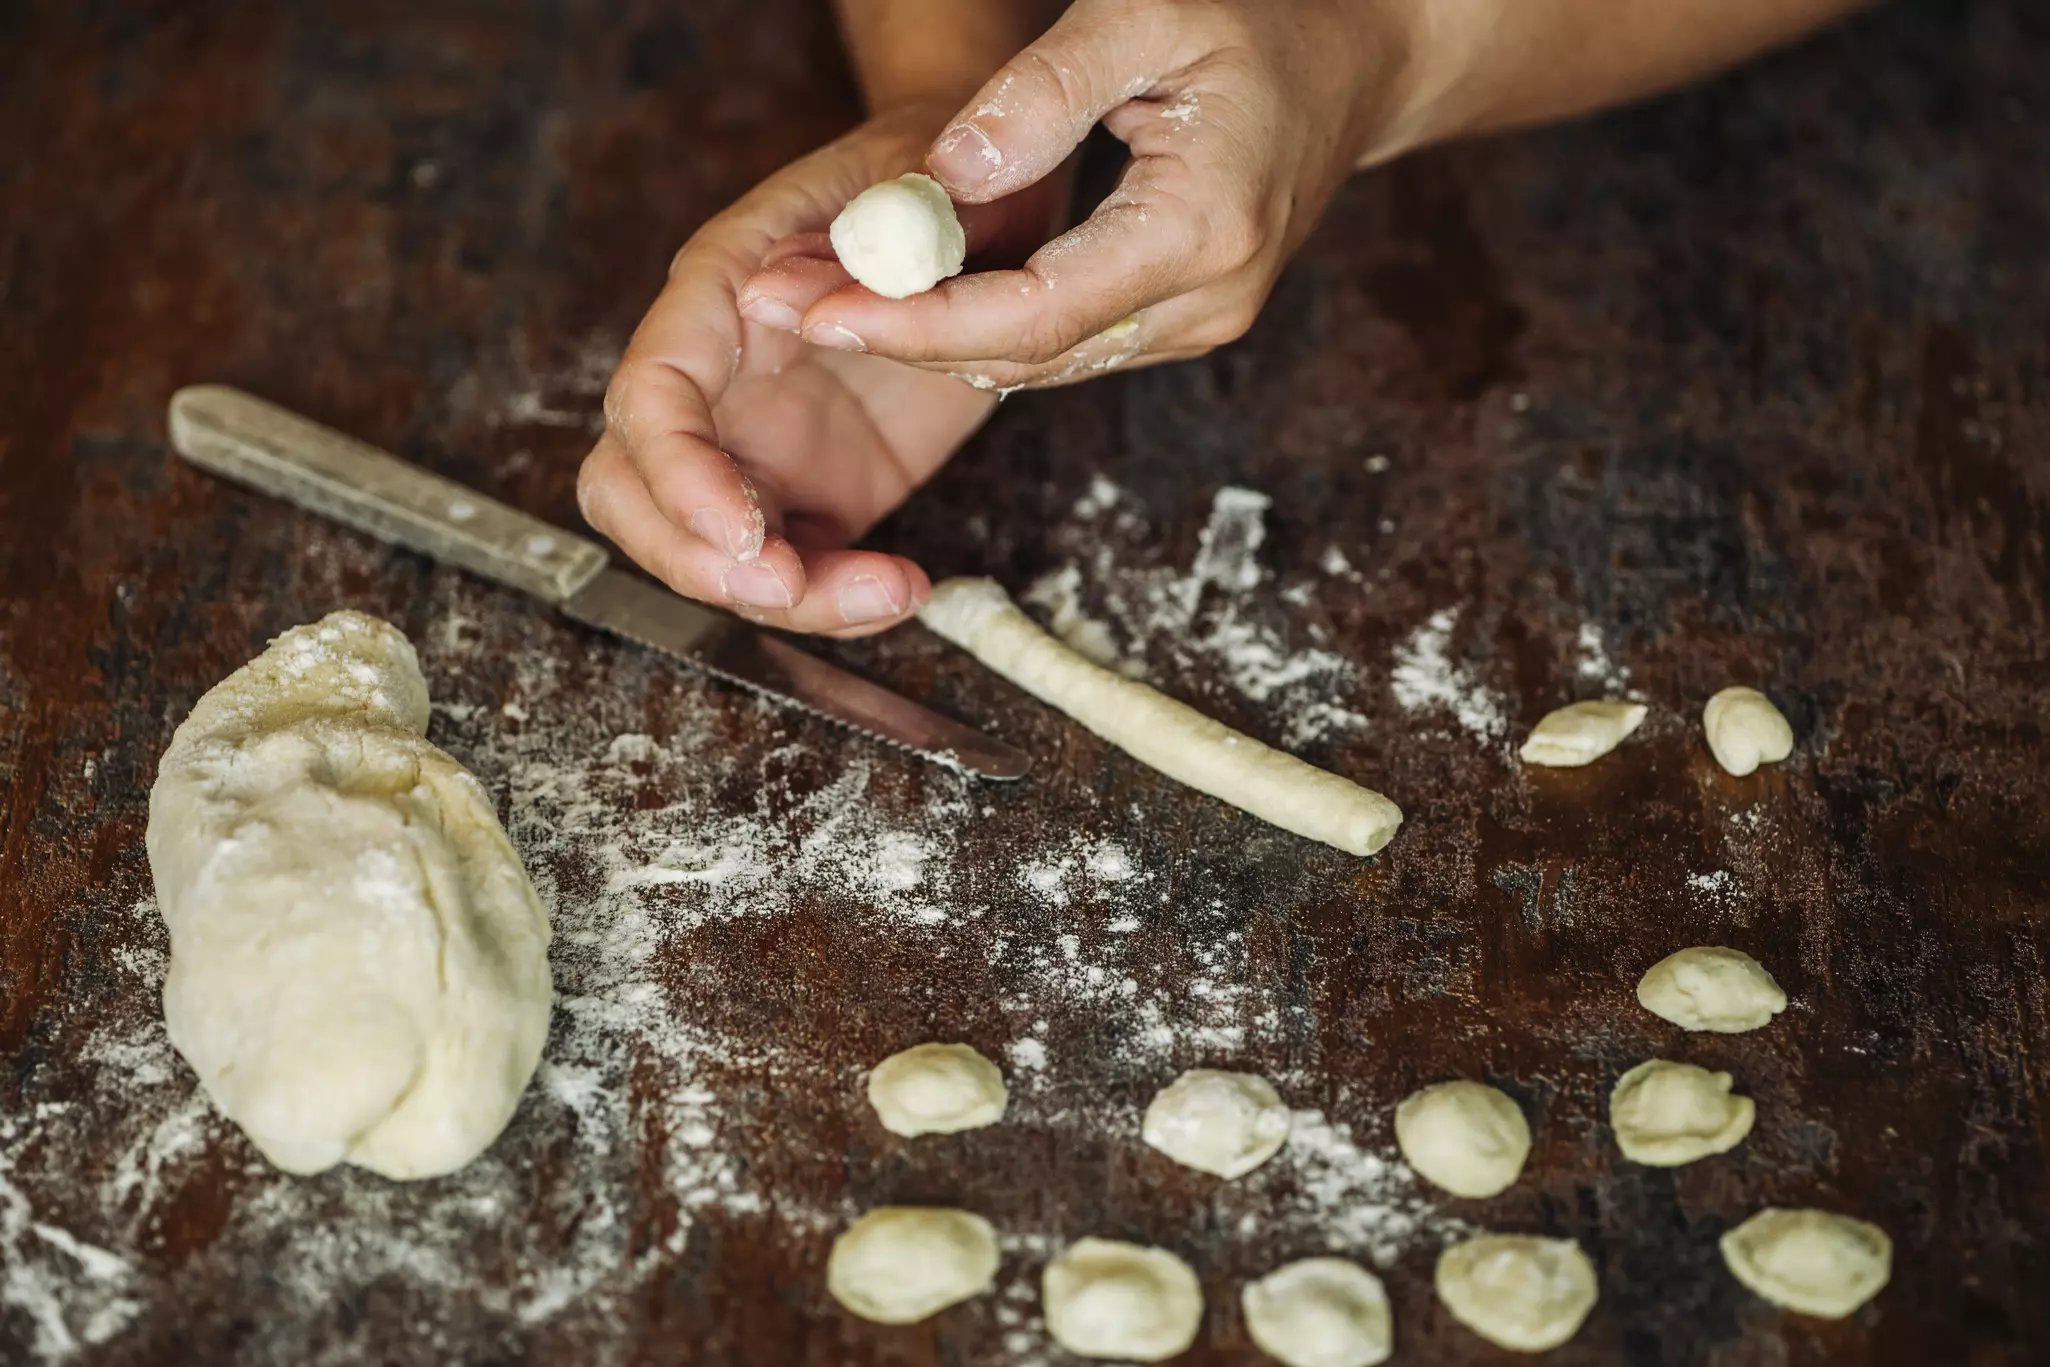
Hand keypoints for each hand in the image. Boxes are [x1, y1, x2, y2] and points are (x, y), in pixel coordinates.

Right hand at [577, 103, 1066, 635]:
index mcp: (719, 296)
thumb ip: (857, 241)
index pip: (650, 395)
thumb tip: (780, 295)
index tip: (743, 529)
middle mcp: (719, 380)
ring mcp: (760, 445)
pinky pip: (797, 571)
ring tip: (889, 591)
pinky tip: (906, 588)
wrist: (985, 213)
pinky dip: (838, 603)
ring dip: (783, 600)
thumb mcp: (914, 188)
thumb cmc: (937, 182)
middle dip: (696, 558)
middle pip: (636, 492)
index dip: (678, 472)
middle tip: (790, 587)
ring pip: (712, 551)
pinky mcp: (817, 492)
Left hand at [739, 0, 1419, 390]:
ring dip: (931, 342)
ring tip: (823, 306)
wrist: (1356, 58)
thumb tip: (938, 181)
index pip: (1035, 312)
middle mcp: (1206, 302)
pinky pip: (1065, 346)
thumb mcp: (1145, 14)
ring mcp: (1199, 322)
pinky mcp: (1182, 320)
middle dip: (901, 340)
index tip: (823, 310)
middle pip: (1028, 357)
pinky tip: (905, 303)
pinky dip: (981, 330)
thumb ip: (1040, 95)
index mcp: (1201, 229)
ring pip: (1041, 364)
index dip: (919, 321)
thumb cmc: (1258, 19)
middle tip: (789, 310)